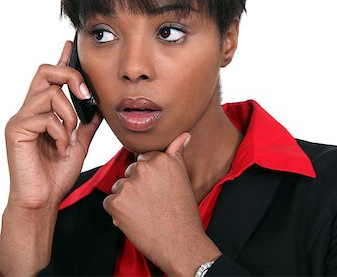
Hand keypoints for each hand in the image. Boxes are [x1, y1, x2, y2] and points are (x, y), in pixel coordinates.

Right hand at [5, 41, 101, 209]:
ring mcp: (21, 118)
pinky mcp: (16, 129)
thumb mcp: (79, 142)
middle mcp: (30, 109)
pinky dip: (61, 133)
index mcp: (45, 111)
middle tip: (86, 94)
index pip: (52, 78)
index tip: (71, 45)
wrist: (44, 198)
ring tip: (69, 139)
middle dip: (71, 76)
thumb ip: (87, 123)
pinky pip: (46, 118)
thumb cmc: (57, 172)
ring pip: (51, 94)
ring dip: (70, 116)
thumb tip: (99, 105)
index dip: (62, 60)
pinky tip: (61, 148)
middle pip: (45, 71)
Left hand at [103, 133, 221, 275]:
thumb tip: (183, 135)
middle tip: (154, 203)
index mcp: (161, 159)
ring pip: (119, 187)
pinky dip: (119, 212)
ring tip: (146, 212)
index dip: (150, 178)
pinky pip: (110, 202)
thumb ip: (177, 153)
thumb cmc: (183, 213)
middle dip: (137, 186)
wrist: (181, 242)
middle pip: (130, 172)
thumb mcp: (182, 177)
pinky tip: (136, 219)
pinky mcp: (116, 202)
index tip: (159, 190)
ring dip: (127, 199)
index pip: (143, 160)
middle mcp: (144, 167)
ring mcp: (128, 184)